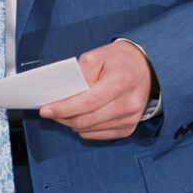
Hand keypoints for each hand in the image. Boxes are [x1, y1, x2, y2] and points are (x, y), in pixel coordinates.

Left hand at [39, 40, 154, 139]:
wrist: (146, 68)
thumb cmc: (118, 61)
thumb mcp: (96, 56)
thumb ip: (80, 74)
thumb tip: (65, 94)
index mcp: (120, 82)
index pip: (87, 102)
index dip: (64, 108)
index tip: (46, 110)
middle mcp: (128, 103)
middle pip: (87, 119)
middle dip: (63, 117)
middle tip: (50, 111)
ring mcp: (130, 118)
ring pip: (90, 130)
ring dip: (72, 123)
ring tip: (63, 113)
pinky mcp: (129, 128)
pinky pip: (99, 135)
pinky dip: (85, 129)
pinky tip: (80, 118)